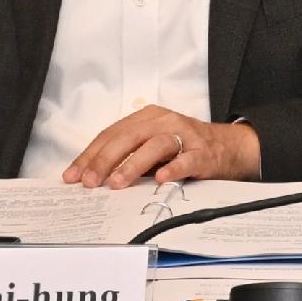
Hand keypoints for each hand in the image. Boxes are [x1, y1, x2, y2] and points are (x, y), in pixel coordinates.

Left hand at [60, 107, 261, 188]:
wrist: (229, 147)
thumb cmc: (183, 149)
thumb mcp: (152, 147)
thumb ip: (127, 156)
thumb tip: (90, 177)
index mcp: (147, 117)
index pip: (112, 134)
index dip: (90, 155)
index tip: (73, 176)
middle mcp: (164, 121)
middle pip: (129, 137)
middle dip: (105, 160)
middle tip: (89, 182)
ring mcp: (185, 135)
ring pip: (155, 145)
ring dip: (133, 164)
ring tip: (116, 183)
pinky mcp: (204, 152)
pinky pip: (187, 159)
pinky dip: (173, 168)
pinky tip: (161, 179)